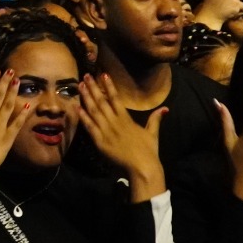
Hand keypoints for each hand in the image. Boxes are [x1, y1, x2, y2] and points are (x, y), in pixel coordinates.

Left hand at [76, 73, 165, 194]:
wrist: (142, 167)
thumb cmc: (148, 151)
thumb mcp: (153, 133)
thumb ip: (156, 119)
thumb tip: (165, 108)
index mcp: (126, 119)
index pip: (116, 98)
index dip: (109, 86)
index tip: (103, 75)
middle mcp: (115, 122)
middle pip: (102, 101)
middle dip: (93, 88)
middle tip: (86, 75)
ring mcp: (106, 132)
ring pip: (94, 111)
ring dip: (86, 98)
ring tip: (80, 86)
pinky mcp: (100, 142)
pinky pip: (90, 127)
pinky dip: (83, 117)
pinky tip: (77, 107)